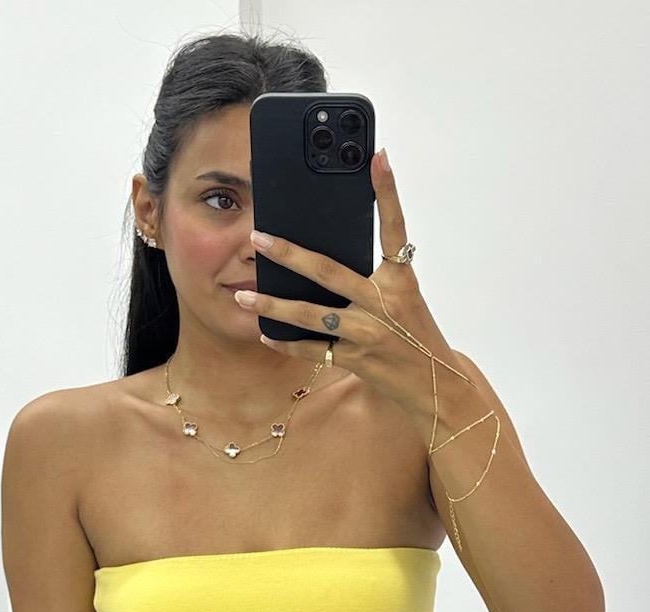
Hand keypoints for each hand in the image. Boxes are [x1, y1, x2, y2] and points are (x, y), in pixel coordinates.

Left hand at [234, 148, 466, 421]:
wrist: (437, 386)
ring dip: (273, 306)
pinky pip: (313, 350)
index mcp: (400, 282)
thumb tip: (328, 255)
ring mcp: (368, 334)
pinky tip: (265, 333)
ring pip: (312, 316)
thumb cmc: (416, 335)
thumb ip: (374, 277)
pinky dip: (287, 342)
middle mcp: (384, 305)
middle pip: (329, 272)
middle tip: (258, 237)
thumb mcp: (404, 298)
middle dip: (289, 254)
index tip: (378, 157)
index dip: (388, 193)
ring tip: (243, 296)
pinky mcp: (357, 361)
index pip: (394, 229)